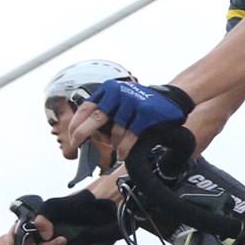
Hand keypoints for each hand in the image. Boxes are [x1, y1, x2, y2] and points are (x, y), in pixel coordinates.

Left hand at [67, 80, 193, 144]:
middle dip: (83, 134)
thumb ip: (105, 114)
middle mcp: (119, 93)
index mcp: (110, 90)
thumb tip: (85, 135)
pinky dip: (125, 147)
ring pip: (116, 130)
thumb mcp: (120, 103)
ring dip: (114, 145)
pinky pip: (131, 134)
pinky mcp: (147, 112)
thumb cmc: (142, 105)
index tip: (71, 138)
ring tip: (115, 152)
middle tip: (76, 146)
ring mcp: (134, 101)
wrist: (172, 99)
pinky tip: (122, 154)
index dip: (76, 123)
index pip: (87, 107)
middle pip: (96, 117)